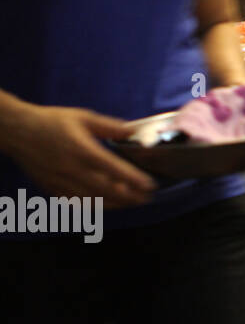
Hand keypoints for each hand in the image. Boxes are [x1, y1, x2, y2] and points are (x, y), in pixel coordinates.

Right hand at [6, 105, 155, 207]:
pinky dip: (92, 206)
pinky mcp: (50, 187)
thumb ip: (111, 127)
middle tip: (145, 198)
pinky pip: (74, 202)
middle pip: (105, 190)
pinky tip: (105, 204)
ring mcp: (59, 181)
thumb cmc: (51, 121)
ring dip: (113, 204)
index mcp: (81, 150)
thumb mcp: (84, 117)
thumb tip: (135, 131)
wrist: (16, 131)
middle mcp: (70, 169)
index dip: (133, 179)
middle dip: (128, 197)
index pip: (113, 169)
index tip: (149, 185)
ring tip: (130, 203)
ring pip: (90, 200)